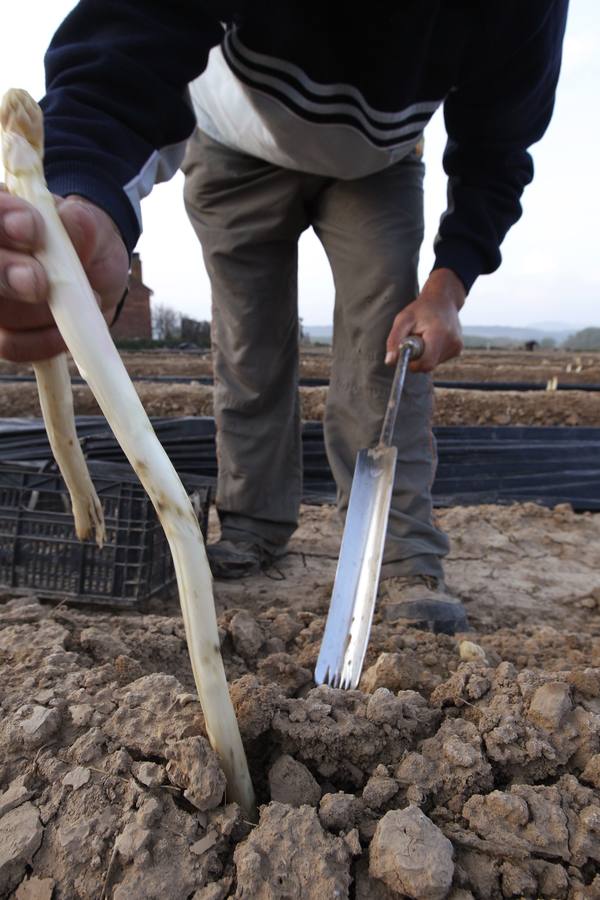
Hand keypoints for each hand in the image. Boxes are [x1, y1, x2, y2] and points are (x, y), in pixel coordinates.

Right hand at [0, 188, 128, 361]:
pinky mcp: (4, 335)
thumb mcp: (93, 228)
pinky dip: (43, 342)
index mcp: (1, 214)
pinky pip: (12, 345)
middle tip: (39, 282)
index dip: (0, 220)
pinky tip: (67, 332)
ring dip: (40, 312)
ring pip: (0, 312)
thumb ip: (82, 223)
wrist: (97, 278)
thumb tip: (73, 221)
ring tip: (83, 298)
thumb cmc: (87, 244)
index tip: (29, 229)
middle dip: (5, 272)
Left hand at [385, 268, 465, 372]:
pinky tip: (432, 339)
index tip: (406, 352)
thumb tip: (390, 362)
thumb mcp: (403, 319)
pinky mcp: (458, 349)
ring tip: (425, 336)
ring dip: (424, 355)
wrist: (443, 299)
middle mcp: (452, 343)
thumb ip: (394, 340)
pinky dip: (431, 353)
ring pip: (432, 364)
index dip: (412, 363)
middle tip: (415, 339)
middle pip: (428, 365)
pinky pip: (438, 360)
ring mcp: (457, 347)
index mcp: (440, 334)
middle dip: (417, 357)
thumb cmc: (421, 309)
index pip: (426, 363)